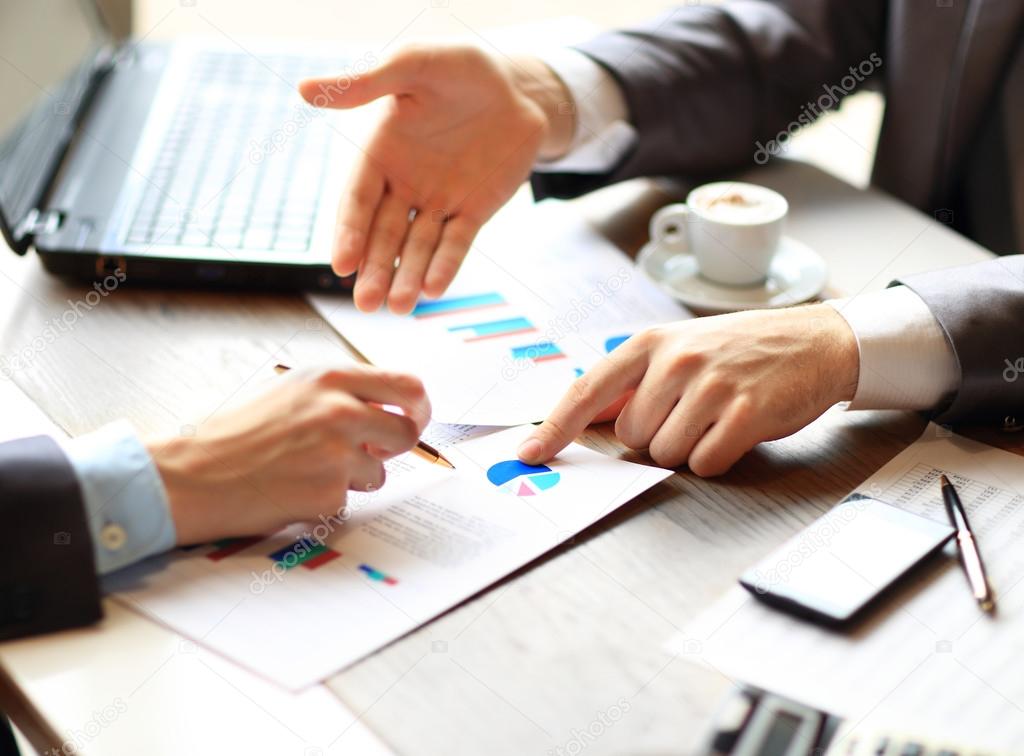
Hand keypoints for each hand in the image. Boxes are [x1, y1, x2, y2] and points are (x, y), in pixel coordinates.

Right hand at [147, 366, 429, 544]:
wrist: (194, 473)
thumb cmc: (239, 431)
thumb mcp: (293, 389)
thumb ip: (343, 393)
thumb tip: (389, 408)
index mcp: (331, 378)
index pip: (408, 386)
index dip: (419, 408)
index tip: (414, 419)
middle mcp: (340, 410)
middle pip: (407, 432)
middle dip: (395, 448)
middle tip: (374, 454)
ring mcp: (337, 453)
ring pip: (379, 472)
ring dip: (354, 477)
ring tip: (308, 470)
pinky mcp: (328, 491)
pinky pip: (349, 498)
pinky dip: (327, 499)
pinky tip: (293, 489)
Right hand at [299, 45, 573, 313]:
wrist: (517, 87)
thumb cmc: (460, 69)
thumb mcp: (414, 65)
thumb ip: (366, 83)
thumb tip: (302, 91)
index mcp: (379, 154)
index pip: (357, 200)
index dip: (348, 232)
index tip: (341, 264)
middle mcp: (403, 185)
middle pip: (381, 235)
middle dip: (373, 270)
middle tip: (365, 305)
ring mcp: (437, 202)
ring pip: (416, 248)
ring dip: (406, 278)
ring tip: (398, 308)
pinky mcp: (472, 212)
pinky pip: (456, 244)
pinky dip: (445, 266)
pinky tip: (434, 290)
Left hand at [517, 305, 858, 476]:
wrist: (815, 341)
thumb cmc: (740, 349)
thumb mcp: (679, 349)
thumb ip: (631, 383)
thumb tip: (581, 417)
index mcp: (650, 343)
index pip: (587, 390)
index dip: (554, 427)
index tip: (529, 453)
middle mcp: (674, 360)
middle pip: (631, 436)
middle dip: (657, 435)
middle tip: (693, 410)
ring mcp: (710, 385)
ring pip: (666, 454)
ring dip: (689, 447)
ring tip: (717, 415)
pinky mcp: (745, 413)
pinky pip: (706, 463)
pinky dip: (718, 457)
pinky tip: (737, 429)